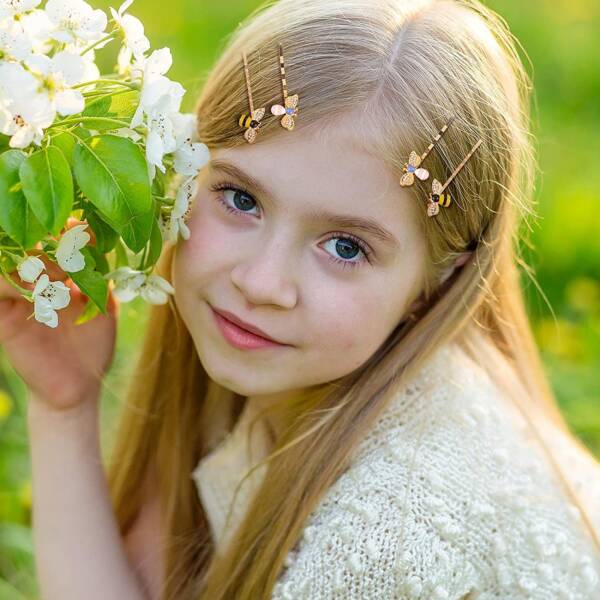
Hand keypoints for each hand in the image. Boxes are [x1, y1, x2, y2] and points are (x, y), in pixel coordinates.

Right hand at [0, 219, 118, 411]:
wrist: (81, 383)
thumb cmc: (94, 344)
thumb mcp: (104, 306)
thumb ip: (101, 279)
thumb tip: (100, 247)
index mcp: (61, 274)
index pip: (58, 242)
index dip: (69, 231)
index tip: (83, 229)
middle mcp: (37, 281)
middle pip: (32, 246)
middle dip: (52, 243)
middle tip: (72, 251)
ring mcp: (19, 297)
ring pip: (13, 264)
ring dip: (35, 262)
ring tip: (59, 272)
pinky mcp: (5, 318)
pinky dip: (13, 284)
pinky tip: (38, 290)